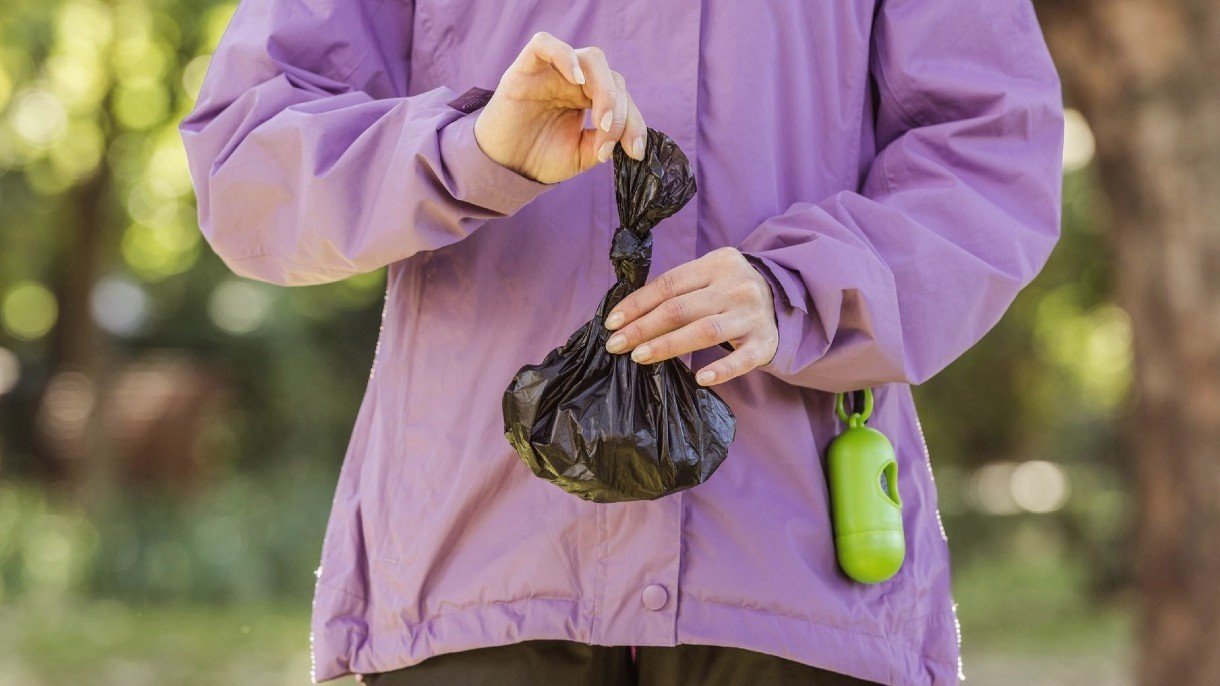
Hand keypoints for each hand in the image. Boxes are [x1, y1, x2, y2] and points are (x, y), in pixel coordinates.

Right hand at [474, 32, 646, 183]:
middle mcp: (574, 81)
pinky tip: (577, 80)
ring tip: (601, 119)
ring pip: (589, 58)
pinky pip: (545, 44)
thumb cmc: (540, 157)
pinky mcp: (525, 68)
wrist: (503, 167)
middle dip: (621, 109)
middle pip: (612, 76)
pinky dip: (564, 55)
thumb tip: (627, 137)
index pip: (623, 97)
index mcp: (589, 98)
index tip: (635, 151)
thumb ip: (604, 142)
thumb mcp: (581, 155)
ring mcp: (552, 72)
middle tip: (611, 136)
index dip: (634, 122)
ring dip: (604, 88)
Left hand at [603, 248, 779, 385]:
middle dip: (643, 327)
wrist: (783, 299)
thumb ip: (678, 289)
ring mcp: (751, 315)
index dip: (637, 304)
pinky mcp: (765, 342)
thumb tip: (628, 316)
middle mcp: (735, 287)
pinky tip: (700, 378)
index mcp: (717, 264)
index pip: (669, 284)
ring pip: (705, 331)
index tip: (612, 323)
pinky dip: (722, 369)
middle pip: (681, 308)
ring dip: (668, 345)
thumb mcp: (708, 276)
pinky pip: (742, 359)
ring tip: (640, 357)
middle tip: (617, 345)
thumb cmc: (729, 291)